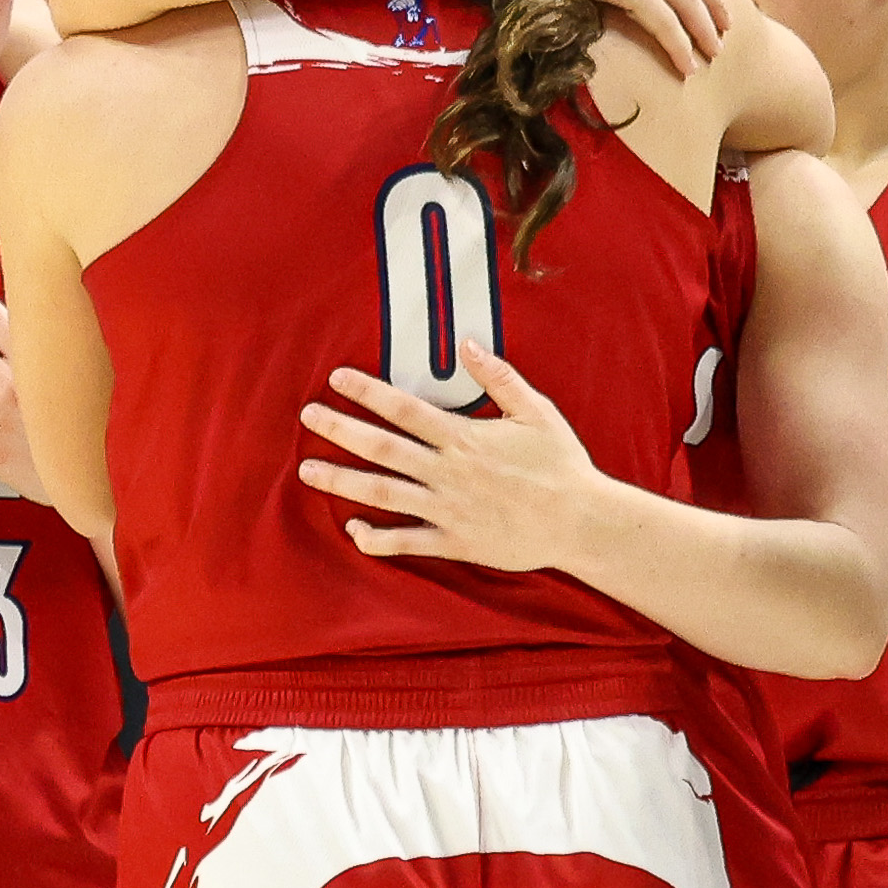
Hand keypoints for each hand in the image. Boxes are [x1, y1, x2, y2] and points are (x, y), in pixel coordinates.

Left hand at [300, 349, 610, 572]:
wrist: (580, 521)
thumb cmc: (561, 464)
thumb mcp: (536, 411)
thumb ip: (498, 377)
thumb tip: (466, 344)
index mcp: (464, 438)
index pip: (404, 409)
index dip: (367, 392)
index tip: (337, 379)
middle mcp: (448, 472)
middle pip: (382, 447)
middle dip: (340, 431)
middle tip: (308, 417)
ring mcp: (448, 509)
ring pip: (384, 494)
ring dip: (342, 482)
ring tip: (307, 472)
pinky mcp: (456, 542)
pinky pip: (408, 542)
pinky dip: (378, 539)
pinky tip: (353, 531)